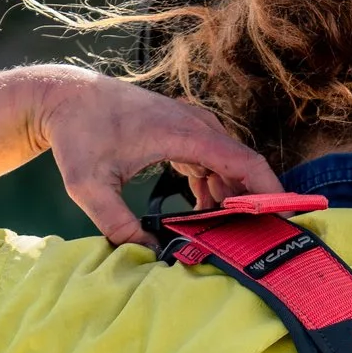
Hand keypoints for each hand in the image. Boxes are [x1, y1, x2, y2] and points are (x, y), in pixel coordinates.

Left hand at [31, 71, 281, 245]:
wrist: (66, 97)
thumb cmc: (78, 135)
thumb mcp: (88, 186)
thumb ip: (117, 223)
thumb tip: (148, 255)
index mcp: (185, 134)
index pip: (245, 163)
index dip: (269, 192)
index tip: (285, 220)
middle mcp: (196, 126)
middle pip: (243, 168)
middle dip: (252, 204)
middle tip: (253, 243)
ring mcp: (191, 127)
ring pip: (228, 167)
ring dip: (230, 199)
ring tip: (224, 236)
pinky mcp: (182, 133)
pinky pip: (212, 163)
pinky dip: (214, 189)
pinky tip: (202, 216)